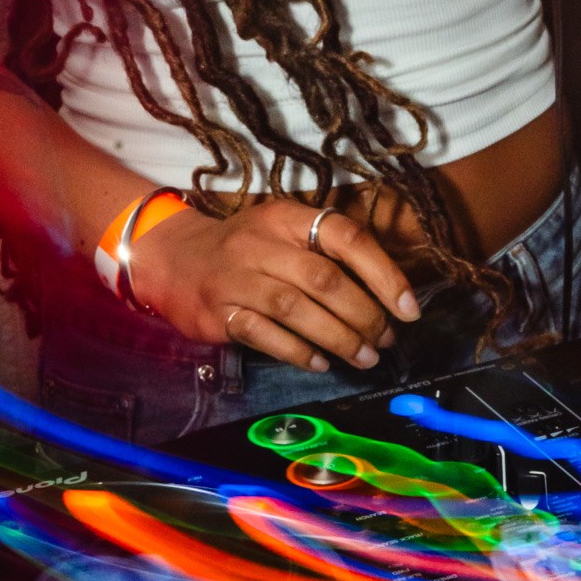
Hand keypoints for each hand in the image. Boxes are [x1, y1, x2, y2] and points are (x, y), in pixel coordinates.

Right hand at [127, 198, 420, 373]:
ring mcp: (236, 278)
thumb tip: (388, 294)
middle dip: (364, 314)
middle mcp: (261, 243)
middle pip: (323, 279)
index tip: (408, 308)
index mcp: (286, 217)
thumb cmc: (245, 248)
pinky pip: (264, 334)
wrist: (173, 257)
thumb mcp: (281, 232)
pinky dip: (297, 352)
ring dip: (338, 338)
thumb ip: (326, 253)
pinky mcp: (217, 312)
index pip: (345, 236)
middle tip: (385, 340)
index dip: (382, 272)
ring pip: (296, 309)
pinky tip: (319, 363)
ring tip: (364, 358)